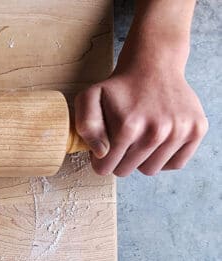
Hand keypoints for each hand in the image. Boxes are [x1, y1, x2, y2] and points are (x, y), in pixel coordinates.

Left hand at [75, 0, 207, 178]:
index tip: (102, 149)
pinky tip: (157, 141)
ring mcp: (180, 131)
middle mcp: (157, 131)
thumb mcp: (89, 98)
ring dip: (141, 160)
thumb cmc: (119, 87)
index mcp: (129, 126)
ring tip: (139, 138)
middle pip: (126, 171)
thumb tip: (102, 153)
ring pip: (150, 170)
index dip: (100, 160)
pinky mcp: (197, 130)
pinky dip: (164, 158)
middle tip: (120, 142)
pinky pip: (175, 164)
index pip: (105, 167)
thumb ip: (86, 125)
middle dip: (118, 160)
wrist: (154, 66)